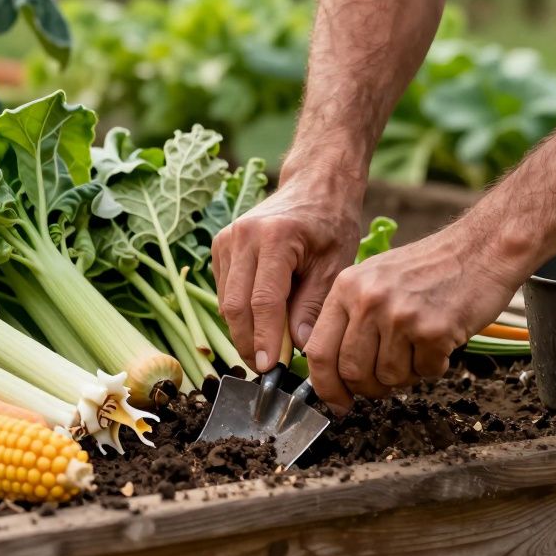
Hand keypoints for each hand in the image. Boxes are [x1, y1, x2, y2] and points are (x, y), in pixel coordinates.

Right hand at [212, 176, 362, 372]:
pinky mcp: (220, 246)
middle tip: (266, 370)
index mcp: (275, 236)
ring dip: (243, 331)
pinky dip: (239, 313)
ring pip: (225, 301)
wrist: (314, 185)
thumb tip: (301, 347)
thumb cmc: (331, 222)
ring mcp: (226, 239)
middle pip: (236, 305)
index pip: (263, 300)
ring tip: (267, 351)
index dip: (265, 338)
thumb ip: (314, 305)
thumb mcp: (335, 263)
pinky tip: (261, 324)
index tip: (270, 369)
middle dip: (249, 342)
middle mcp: (242, 236)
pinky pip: (224, 291)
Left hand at [305, 222, 520, 412]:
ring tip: (418, 347)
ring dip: (406, 375)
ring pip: (389, 378)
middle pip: (352, 373)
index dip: (326, 386)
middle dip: (369, 388)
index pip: (319, 351)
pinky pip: (425, 372)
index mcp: (347, 287)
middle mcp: (369, 300)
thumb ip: (350, 319)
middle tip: (384, 383)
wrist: (480, 249)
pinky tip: (439, 340)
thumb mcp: (374, 279)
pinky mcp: (434, 330)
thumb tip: (333, 373)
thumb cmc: (428, 268)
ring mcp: (401, 315)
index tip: (337, 402)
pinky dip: (434, 366)